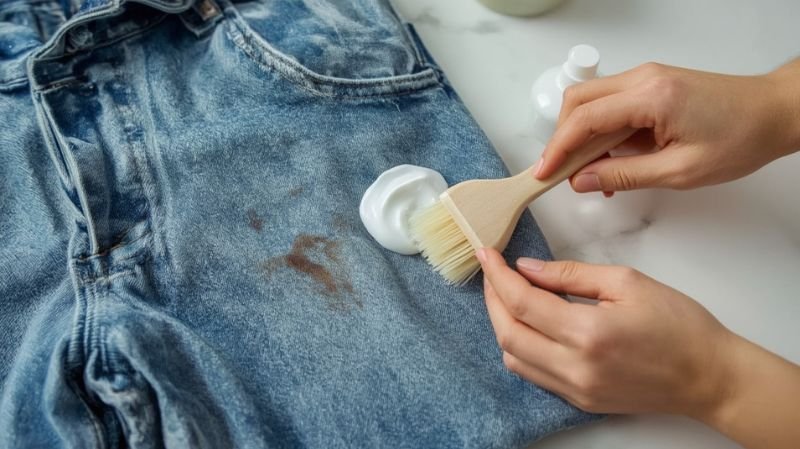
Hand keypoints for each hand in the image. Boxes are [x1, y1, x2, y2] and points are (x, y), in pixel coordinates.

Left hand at [477, 248, 799, 448]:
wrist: (709, 376)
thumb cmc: (679, 326)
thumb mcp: (626, 282)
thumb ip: (570, 274)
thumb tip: (528, 268)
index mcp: (589, 334)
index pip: (522, 303)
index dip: (497, 276)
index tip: (487, 255)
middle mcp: (576, 368)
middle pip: (508, 334)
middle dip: (493, 299)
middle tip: (493, 272)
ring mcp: (576, 390)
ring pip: (514, 359)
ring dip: (504, 325)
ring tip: (510, 296)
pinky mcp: (580, 401)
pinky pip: (534, 374)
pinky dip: (522, 347)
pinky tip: (530, 324)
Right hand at [535, 60, 799, 191]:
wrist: (773, 112)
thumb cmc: (740, 138)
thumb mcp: (680, 171)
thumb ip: (625, 175)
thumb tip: (583, 181)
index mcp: (652, 97)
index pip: (585, 118)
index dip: (558, 148)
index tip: (544, 173)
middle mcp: (644, 79)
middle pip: (578, 101)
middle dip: (561, 138)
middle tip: (558, 173)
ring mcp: (646, 78)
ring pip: (590, 101)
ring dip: (580, 135)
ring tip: (587, 172)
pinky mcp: (650, 85)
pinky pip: (610, 104)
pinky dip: (599, 130)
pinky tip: (608, 160)